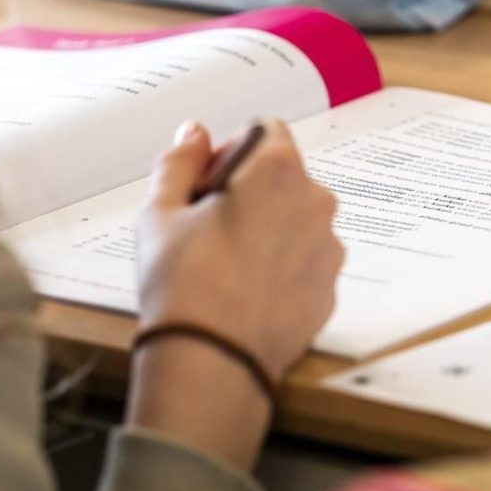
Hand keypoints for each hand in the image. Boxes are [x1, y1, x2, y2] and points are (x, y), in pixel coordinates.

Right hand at [136, 119, 343, 376]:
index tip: (207, 185)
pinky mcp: (329, 292)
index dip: (231, 152)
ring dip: (269, 231)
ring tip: (226, 266)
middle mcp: (316, 204)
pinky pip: (305, 265)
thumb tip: (193, 134)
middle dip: (251, 192)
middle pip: (284, 178)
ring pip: (296, 223)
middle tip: (209, 228)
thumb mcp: (161, 211)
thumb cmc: (183, 282)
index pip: (265, 131)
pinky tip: (246, 293)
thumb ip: (180, 161)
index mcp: (279, 170)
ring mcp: (328, 251)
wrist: (212, 360)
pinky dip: (281, 270)